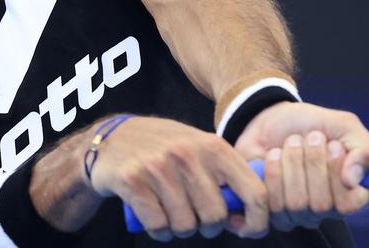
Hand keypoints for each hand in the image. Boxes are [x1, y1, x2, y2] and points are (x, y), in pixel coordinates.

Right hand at [87, 116, 268, 240]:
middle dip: (206, 226)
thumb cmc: (163, 148)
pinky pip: (158, 226)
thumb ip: (224, 176)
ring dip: (179, 229)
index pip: (254, 191)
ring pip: (185, 225)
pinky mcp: (133, 181)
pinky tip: (154, 217)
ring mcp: (159, 167)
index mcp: (214, 146)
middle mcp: (189, 154)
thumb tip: (248, 215)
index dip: (256, 220)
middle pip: (215, 217)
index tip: (245, 229)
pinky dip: (158, 231)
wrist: (111, 138)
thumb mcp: (199, 148)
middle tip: (194, 218)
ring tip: (171, 213)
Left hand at [233, 103, 368, 230]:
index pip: (351, 203)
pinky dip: (273, 171)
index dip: (338, 172)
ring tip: (292, 142)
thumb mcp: (346, 126)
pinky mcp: (274, 212)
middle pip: (322, 204)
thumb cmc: (312, 124)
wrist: (272, 117)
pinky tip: (275, 155)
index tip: (333, 144)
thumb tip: (353, 180)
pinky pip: (273, 204)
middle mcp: (329, 209)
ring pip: (297, 203)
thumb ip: (365, 149)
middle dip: (313, 162)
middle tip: (310, 137)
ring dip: (293, 162)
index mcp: (355, 192)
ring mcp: (301, 215)